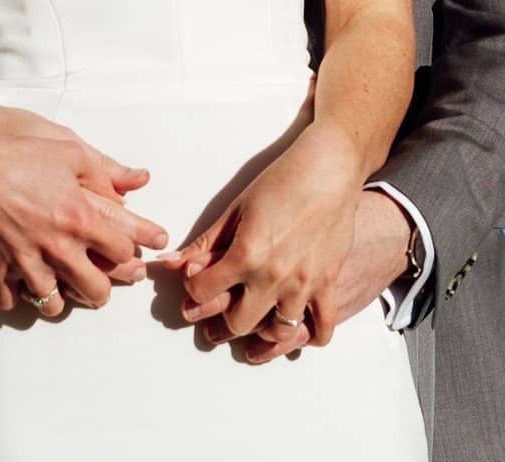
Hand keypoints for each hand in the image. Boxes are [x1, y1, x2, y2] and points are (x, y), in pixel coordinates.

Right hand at [0, 87, 169, 315]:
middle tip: (110, 277)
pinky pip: (12, 301)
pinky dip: (20, 296)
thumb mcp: (71, 150)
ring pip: (55, 304)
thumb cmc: (17, 153)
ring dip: (64, 297)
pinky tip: (25, 284)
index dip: (138, 247)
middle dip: (107, 286)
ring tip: (68, 285)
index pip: (124, 248)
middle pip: (95, 289)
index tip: (151, 245)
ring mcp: (26, 262)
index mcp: (81, 217)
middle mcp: (57, 247)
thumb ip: (108, 170)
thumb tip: (140, 179)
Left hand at [167, 120, 360, 344]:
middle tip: (227, 303)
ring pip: (278, 332)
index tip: (199, 281)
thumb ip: (206, 242)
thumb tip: (174, 262)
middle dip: (225, 317)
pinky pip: (323, 327)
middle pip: (237, 324)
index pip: (202, 291)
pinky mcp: (329, 282)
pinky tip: (301, 327)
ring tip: (260, 316)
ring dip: (265, 328)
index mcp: (246, 254)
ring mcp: (304, 283)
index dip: (194, 288)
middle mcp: (274, 276)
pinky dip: (312, 335)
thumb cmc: (284, 181)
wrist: (330, 168)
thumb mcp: (237, 208)